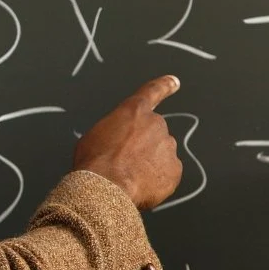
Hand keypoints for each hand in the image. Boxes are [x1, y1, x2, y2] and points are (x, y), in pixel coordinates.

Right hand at [73, 74, 182, 210]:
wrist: (105, 187)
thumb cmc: (94, 162)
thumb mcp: (95, 135)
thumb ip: (115, 131)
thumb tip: (118, 142)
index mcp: (134, 111)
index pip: (152, 92)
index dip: (164, 86)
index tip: (174, 82)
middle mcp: (156, 124)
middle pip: (154, 133)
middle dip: (143, 145)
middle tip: (125, 162)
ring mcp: (167, 147)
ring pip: (161, 154)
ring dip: (149, 164)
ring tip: (128, 177)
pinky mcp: (174, 170)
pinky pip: (167, 175)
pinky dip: (156, 181)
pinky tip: (139, 186)